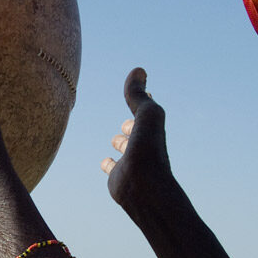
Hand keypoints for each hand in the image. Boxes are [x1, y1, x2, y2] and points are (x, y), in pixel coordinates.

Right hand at [100, 68, 172, 209]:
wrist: (144, 187)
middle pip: (137, 132)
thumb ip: (137, 94)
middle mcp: (143, 146)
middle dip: (132, 125)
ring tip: (118, 140)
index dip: (144, 103)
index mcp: (152, 130)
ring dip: (122, 143)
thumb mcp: (146, 114)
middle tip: (129, 122)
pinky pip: (111, 168)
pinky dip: (108, 164)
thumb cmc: (147, 148)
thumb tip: (138, 70)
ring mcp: (130, 162)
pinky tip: (105, 162)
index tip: (145, 96)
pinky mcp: (117, 177)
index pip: (147, 112)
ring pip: (125, 149)